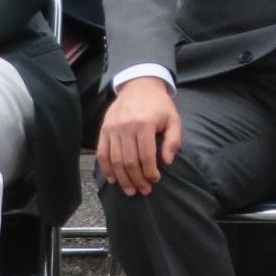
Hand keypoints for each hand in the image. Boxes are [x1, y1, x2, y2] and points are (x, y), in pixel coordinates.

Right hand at [97, 76, 183, 196]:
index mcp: (144, 124)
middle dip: (137, 179)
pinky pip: (102, 153)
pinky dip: (106, 168)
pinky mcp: (104, 129)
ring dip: (122, 178)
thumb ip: (173, 140)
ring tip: (130, 190)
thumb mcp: (173, 118)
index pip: (146, 155)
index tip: (155, 180)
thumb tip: (168, 161)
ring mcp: (112, 128)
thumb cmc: (159, 104)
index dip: (150, 172)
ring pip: (115, 160)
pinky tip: (113, 179)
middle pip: (129, 161)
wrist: (139, 85)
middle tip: (144, 191)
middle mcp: (126, 127)